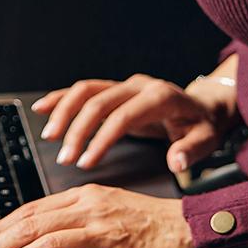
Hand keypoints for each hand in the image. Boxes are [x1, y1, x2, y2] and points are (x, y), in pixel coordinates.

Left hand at [0, 184, 199, 247]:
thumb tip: (32, 238)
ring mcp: (104, 233)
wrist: (192, 231)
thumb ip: (72, 218)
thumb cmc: (150, 223)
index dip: (1, 227)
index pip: (32, 210)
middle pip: (32, 225)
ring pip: (46, 244)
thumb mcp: (107, 207)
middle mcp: (91, 209)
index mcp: (86, 195)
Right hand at [33, 71, 235, 174]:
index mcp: (160, 97)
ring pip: (86, 90)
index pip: (124, 116)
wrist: (202, 106)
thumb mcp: (205, 139)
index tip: (87, 162)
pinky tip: (42, 108)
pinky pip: (83, 90)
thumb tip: (176, 162)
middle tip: (65, 157)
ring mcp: (125, 85)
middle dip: (77, 129)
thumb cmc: (202, 125)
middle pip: (99, 101)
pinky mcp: (115, 89)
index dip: (102, 138)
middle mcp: (138, 85)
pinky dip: (61, 98)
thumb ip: (190, 151)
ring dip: (63, 112)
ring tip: (49, 137)